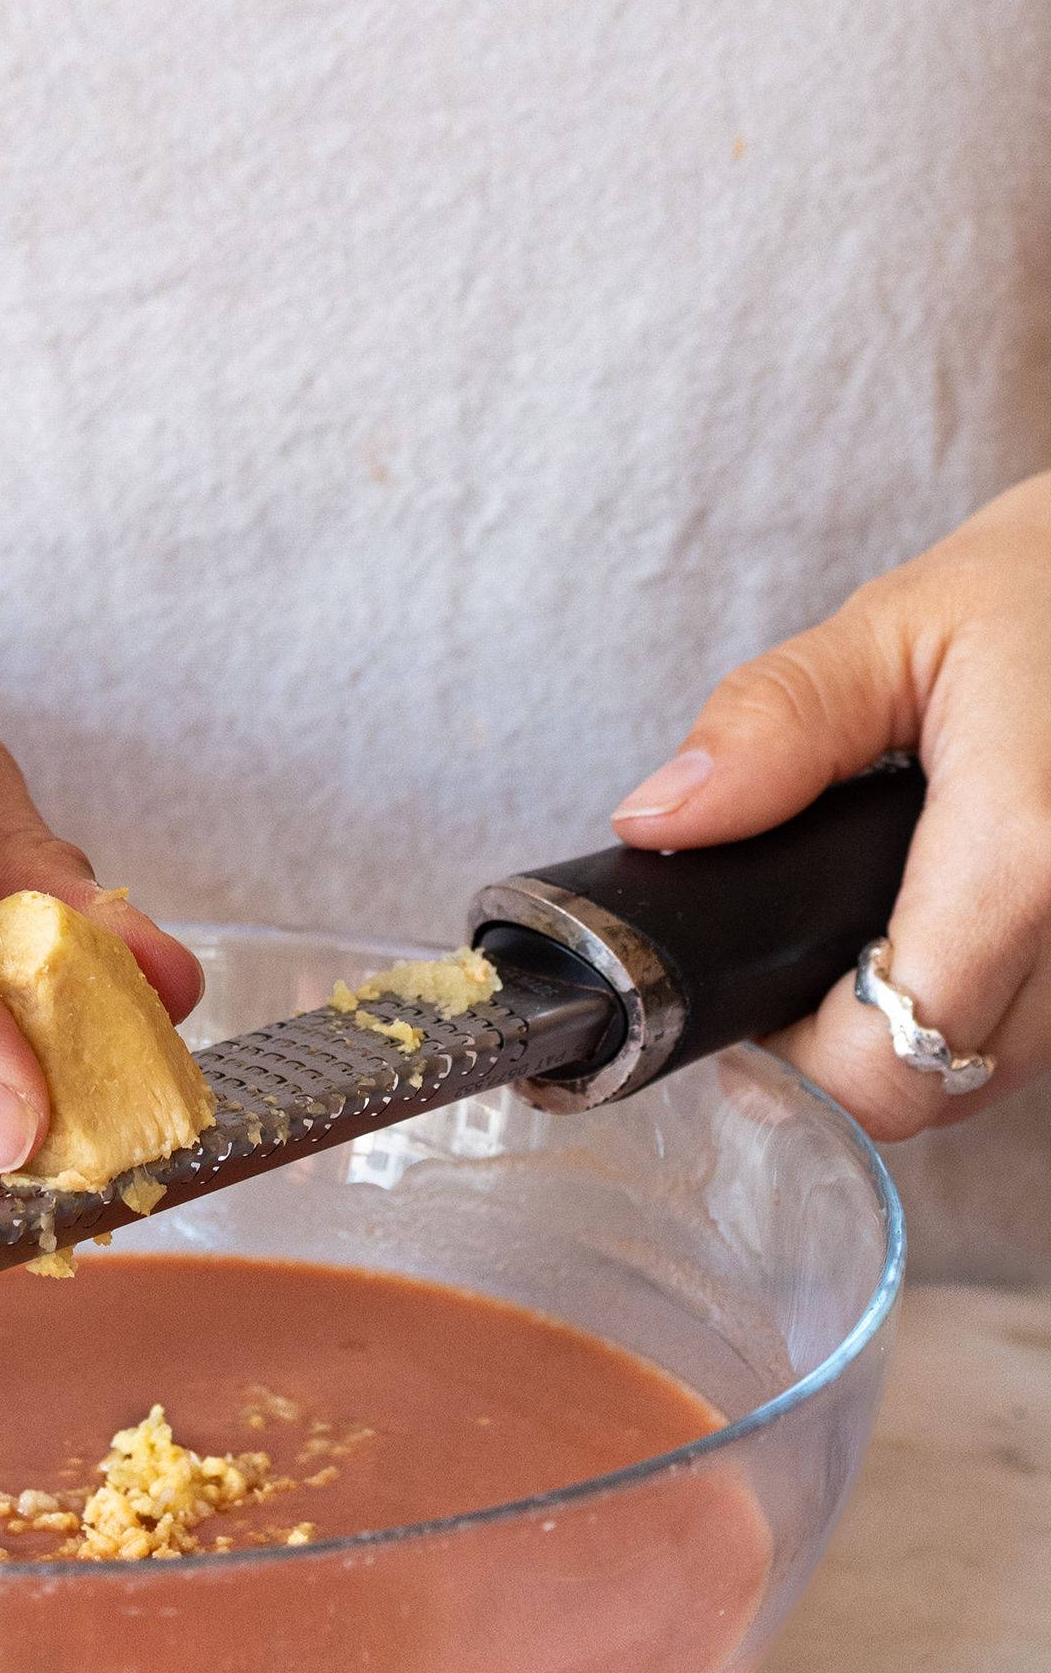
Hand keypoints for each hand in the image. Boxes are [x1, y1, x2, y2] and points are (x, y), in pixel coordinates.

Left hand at [610, 479, 1050, 1136]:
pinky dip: (978, 1006)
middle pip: (941, 1081)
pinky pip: (1043, 1029)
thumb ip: (775, 725)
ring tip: (865, 934)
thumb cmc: (1042, 591)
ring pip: (997, 1069)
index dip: (796, 1063)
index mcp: (1032, 848)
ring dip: (917, 1032)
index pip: (892, 1054)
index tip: (745, 1006)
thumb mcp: (894, 625)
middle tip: (792, 960)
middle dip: (847, 1049)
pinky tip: (940, 934)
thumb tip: (660, 820)